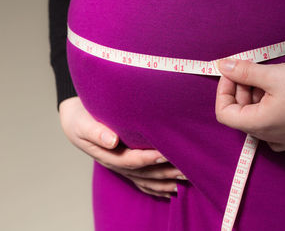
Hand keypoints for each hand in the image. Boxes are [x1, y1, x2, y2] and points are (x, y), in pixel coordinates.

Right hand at [59, 96, 186, 197]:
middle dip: (165, 172)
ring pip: (146, 179)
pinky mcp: (125, 164)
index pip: (131, 160)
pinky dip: (157, 187)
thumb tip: (112, 141)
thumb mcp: (82, 122)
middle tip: (186, 170)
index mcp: (106, 154)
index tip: (165, 154)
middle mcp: (115, 163)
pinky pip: (142, 181)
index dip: (148, 159)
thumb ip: (95, 132)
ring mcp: (121, 166)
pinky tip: (172, 189)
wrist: (74, 120)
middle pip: (143, 173)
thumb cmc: (79, 117)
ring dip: (165, 181)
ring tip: (186, 180)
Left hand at [215, 59, 284, 151]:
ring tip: (267, 76)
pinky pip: (270, 123)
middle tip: (251, 68)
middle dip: (240, 89)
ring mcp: (283, 138)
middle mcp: (269, 137)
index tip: (232, 71)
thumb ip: (243, 72)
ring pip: (255, 116)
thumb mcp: (273, 74)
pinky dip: (267, 106)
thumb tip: (221, 66)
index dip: (223, 90)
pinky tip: (276, 93)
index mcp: (260, 125)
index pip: (224, 113)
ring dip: (254, 94)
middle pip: (240, 114)